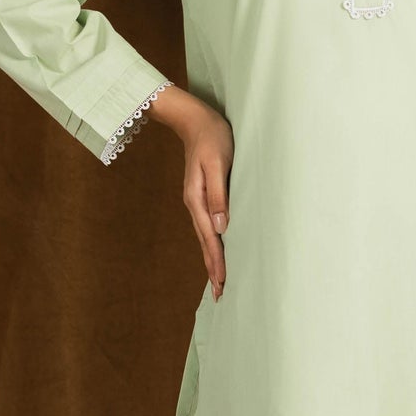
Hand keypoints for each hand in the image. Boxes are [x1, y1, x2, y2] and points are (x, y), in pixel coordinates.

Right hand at [149, 86, 233, 295]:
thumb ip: (219, 194)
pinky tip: (217, 250)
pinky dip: (213, 244)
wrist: (195, 120)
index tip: (222, 285)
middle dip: (213, 270)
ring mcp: (197, 201)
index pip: (210, 239)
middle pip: (205, 244)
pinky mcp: (203, 196)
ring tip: (219, 282)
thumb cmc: (212, 138)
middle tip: (220, 296)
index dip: (217, 263)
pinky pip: (208, 227)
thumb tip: (221, 227)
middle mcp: (194, 204)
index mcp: (197, 200)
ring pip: (206, 238)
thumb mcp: (218, 163)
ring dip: (213, 260)